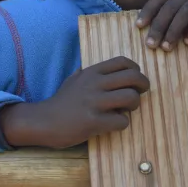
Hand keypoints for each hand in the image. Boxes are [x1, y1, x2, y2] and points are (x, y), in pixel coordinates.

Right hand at [0, 56, 149, 148]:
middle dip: (143, 86)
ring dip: (134, 106)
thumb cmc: (60, 102)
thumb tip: (86, 68)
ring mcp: (94, 103)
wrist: (44, 121)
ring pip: (131, 98)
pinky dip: (122, 123)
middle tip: (139, 94)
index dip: (136, 69)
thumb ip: (83, 74)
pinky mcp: (93, 122)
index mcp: (91, 72)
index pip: (123, 62)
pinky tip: (113, 124)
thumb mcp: (71, 81)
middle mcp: (94, 84)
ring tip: (125, 110)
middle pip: (133, 77)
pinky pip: (122, 121)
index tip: (135, 80)